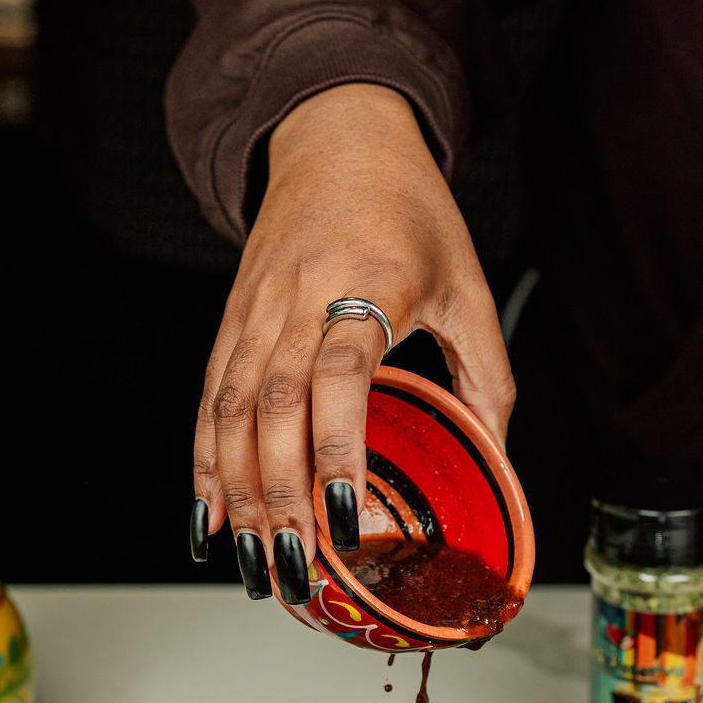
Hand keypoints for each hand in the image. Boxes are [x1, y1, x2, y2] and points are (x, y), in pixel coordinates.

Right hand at [192, 83, 514, 601]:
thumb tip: (498, 460)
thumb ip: (487, 375)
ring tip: (253, 566)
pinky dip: (204, 465)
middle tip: (294, 569)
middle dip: (279, 500)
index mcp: (366, 284)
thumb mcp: (469, 285)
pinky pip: (208, 401)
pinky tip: (210, 519)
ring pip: (230, 413)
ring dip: (238, 497)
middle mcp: (298, 299)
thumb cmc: (409, 209)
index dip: (336, 449)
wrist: (337, 132)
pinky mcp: (231, 322)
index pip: (340, 375)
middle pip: (273, 409)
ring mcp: (255, 312)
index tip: (343, 515)